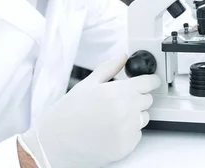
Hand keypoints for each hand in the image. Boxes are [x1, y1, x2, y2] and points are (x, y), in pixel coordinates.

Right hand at [19, 55, 160, 167]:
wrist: (54, 143)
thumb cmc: (67, 114)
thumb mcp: (87, 84)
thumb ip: (109, 68)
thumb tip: (123, 57)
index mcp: (119, 92)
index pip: (149, 83)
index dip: (150, 80)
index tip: (150, 81)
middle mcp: (127, 111)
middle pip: (148, 99)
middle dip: (137, 97)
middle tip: (119, 100)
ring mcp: (127, 131)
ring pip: (143, 118)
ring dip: (134, 115)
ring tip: (111, 117)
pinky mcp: (125, 147)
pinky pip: (137, 135)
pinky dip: (128, 132)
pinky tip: (110, 130)